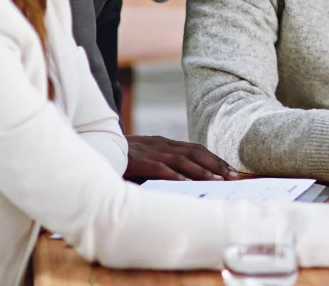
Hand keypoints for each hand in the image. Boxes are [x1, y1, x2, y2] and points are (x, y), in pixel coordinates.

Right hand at [123, 135, 239, 181]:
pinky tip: (188, 185)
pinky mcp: (138, 160)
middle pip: (195, 152)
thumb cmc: (120, 158)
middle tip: (233, 176)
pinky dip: (176, 176)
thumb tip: (185, 184)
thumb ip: (162, 167)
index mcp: (163, 143)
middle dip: (216, 164)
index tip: (231, 170)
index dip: (215, 159)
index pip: (195, 149)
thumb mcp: (144, 159)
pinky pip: (161, 168)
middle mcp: (160, 144)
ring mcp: (150, 151)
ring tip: (218, 181)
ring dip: (202, 171)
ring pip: (182, 160)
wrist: (94, 146)